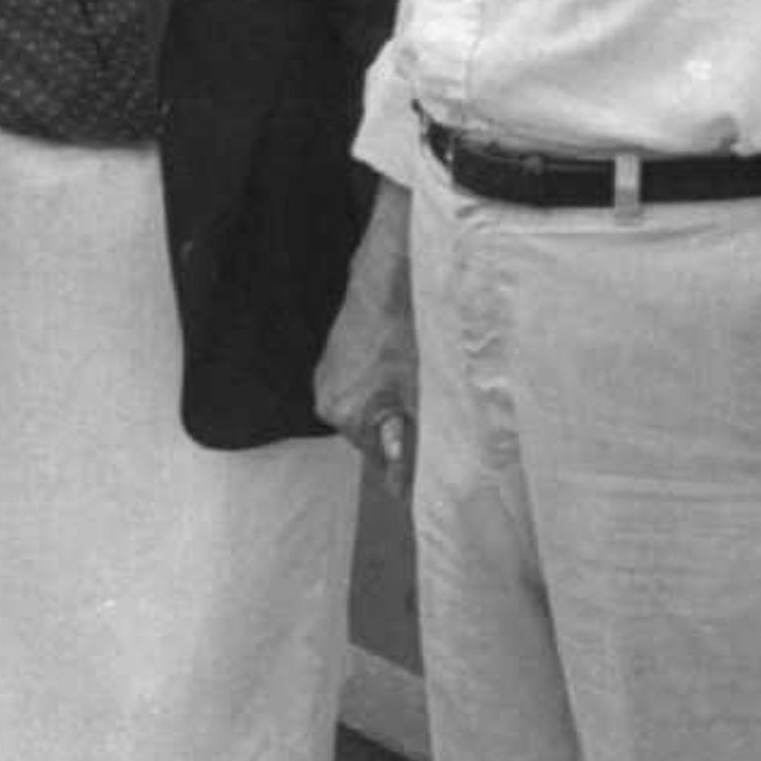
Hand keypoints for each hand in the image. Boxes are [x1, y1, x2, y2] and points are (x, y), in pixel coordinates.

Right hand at [312, 189, 417, 482]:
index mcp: (344, 413)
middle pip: (374, 435)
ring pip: (370, 410)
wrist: (391, 272)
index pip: (380, 462)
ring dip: (396, 405)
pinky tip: (404, 364)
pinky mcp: (335, 357)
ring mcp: (328, 375)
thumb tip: (401, 489)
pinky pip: (364, 387)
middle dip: (404, 429)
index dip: (410, 463)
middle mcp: (327, 397)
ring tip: (419, 382)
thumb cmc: (407, 327)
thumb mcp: (421, 394)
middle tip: (433, 409)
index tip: (431, 465)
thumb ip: (411, 445)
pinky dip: (385, 383)